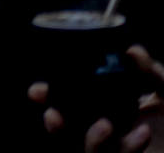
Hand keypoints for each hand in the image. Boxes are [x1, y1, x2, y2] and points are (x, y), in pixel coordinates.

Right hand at [32, 43, 162, 148]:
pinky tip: (141, 134)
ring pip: (86, 150)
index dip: (50, 96)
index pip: (70, 102)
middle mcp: (109, 131)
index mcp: (112, 110)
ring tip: (105, 125)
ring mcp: (116, 150)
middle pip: (68, 129)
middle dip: (55, 121)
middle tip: (51, 111)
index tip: (39, 90)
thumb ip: (153, 72)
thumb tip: (132, 50)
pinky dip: (126, 146)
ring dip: (90, 139)